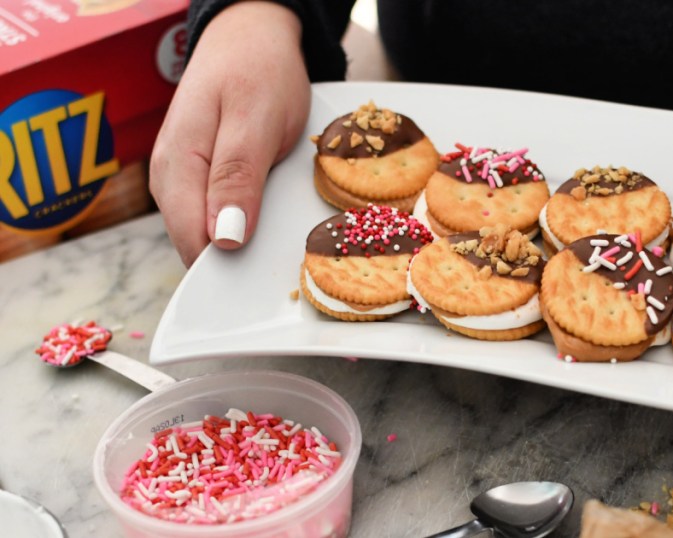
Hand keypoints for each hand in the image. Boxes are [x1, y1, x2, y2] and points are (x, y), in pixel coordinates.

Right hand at [150, 1, 310, 266]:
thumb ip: (236, 177)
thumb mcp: (255, 120)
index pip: (194, 246)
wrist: (251, 35)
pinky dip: (246, 223)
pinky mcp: (201, 177)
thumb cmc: (257, 70)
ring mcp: (183, 179)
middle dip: (239, 263)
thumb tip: (225, 239)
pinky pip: (219, 215)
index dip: (229, 273)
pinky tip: (269, 218)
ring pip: (210, 234)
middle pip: (199, 247)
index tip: (266, 285)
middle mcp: (170, 180)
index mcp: (176, 169)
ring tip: (281, 240)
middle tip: (285, 264)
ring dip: (245, 243)